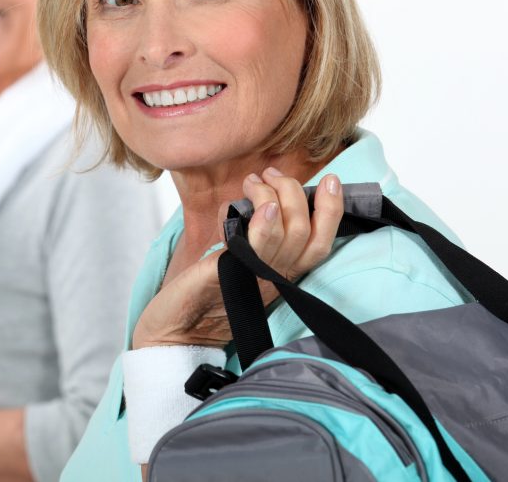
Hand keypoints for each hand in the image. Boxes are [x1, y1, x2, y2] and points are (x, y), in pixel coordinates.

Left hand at [132, 171, 342, 348]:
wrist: (175, 332)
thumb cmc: (202, 292)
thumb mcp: (238, 260)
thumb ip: (254, 234)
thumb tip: (261, 196)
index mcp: (280, 272)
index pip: (320, 242)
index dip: (332, 210)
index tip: (330, 180)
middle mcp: (273, 276)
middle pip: (304, 230)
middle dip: (294, 191)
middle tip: (271, 174)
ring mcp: (253, 276)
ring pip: (287, 233)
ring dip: (274, 195)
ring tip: (256, 180)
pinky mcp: (228, 276)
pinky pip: (255, 249)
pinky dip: (263, 224)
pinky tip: (262, 206)